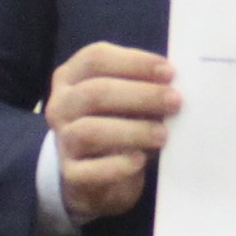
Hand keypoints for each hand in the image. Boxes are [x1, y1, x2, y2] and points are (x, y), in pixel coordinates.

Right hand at [44, 41, 177, 221]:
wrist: (96, 176)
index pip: (96, 58)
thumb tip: (174, 86)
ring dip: (132, 130)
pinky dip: (118, 165)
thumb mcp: (125, 99)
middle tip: (175, 101)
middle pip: (95, 92)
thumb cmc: (117, 124)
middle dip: (140, 95)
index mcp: (71, 76)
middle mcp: (60, 105)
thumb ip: (143, 87)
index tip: (169, 72)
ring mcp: (62, 140)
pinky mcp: (70, 173)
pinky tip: (140, 161)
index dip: (134, 62)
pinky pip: (90, 170)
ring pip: (89, 130)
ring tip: (162, 135)